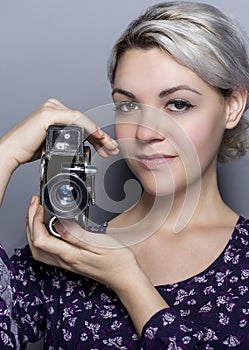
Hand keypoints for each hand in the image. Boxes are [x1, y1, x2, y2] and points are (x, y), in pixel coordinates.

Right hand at [1, 98, 118, 172]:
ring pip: (82, 120)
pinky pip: (74, 119)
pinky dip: (88, 128)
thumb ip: (69, 140)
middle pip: (85, 122)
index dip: (97, 136)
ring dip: (98, 134)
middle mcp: (55, 107)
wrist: (13, 151)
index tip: (107, 147)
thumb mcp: (55, 143)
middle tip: (112, 148)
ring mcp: (52, 108)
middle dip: (101, 137)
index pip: (82, 124)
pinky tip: (97, 136)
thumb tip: (86, 146)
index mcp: (57, 113)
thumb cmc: (31, 148)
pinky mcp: (49, 114)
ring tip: (109, 146)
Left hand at [26, 196, 141, 292]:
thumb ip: (77, 234)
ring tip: (37, 213)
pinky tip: (48, 228)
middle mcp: (65, 261)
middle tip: (35, 205)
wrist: (125, 277)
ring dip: (33, 230)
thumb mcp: (100, 243)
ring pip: (38, 249)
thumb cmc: (117, 261)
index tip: (40, 206)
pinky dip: (41, 237)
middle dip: (30, 222)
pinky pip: (47, 251)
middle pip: (34, 244)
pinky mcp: (70, 261)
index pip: (41, 240)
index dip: (36, 220)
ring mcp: (66, 262)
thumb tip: (58, 224)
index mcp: (70, 255)